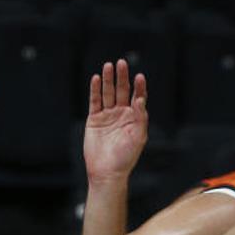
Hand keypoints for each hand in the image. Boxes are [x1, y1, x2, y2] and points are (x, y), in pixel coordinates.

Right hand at [83, 59, 147, 183]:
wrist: (107, 171)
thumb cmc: (126, 157)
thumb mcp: (138, 137)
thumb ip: (140, 117)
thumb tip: (140, 99)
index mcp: (134, 118)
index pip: (137, 97)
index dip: (139, 87)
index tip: (139, 77)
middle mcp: (121, 114)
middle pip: (122, 91)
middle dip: (122, 77)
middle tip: (121, 63)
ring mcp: (107, 115)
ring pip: (108, 93)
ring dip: (108, 80)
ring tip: (108, 66)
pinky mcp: (94, 119)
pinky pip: (94, 101)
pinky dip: (95, 90)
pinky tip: (96, 79)